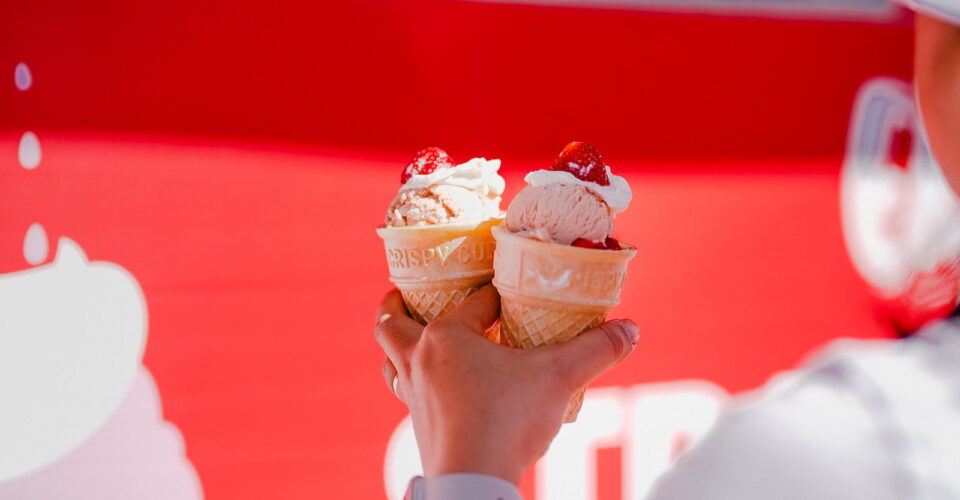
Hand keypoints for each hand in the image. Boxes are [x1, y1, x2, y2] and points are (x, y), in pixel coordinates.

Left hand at [375, 285, 638, 484]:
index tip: (515, 296)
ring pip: (391, 362)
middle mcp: (420, 360)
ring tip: (410, 339)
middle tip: (406, 295)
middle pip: (390, 324)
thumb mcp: (560, 378)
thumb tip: (631, 329)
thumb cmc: (508, 420)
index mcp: (447, 336)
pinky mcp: (418, 427)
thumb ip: (597, 350)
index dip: (498, 295)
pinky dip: (414, 384)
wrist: (474, 482)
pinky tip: (434, 392)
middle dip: (397, 306)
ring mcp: (414, 395)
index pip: (475, 302)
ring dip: (397, 348)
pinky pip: (405, 395)